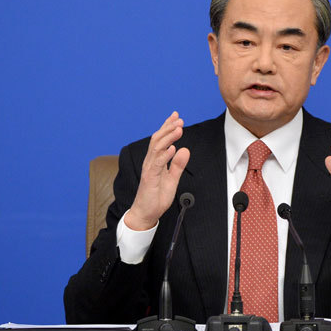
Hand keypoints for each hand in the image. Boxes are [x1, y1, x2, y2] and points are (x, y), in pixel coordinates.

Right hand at [125, 112, 190, 230]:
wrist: (146, 213)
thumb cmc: (156, 197)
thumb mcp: (172, 179)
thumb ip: (178, 165)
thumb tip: (184, 150)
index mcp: (156, 161)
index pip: (161, 140)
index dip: (168, 127)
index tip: (177, 117)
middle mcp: (150, 162)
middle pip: (158, 140)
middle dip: (168, 128)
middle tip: (179, 119)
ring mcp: (149, 169)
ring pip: (157, 148)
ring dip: (168, 137)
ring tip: (178, 129)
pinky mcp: (149, 178)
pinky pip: (157, 164)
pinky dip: (165, 155)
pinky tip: (172, 148)